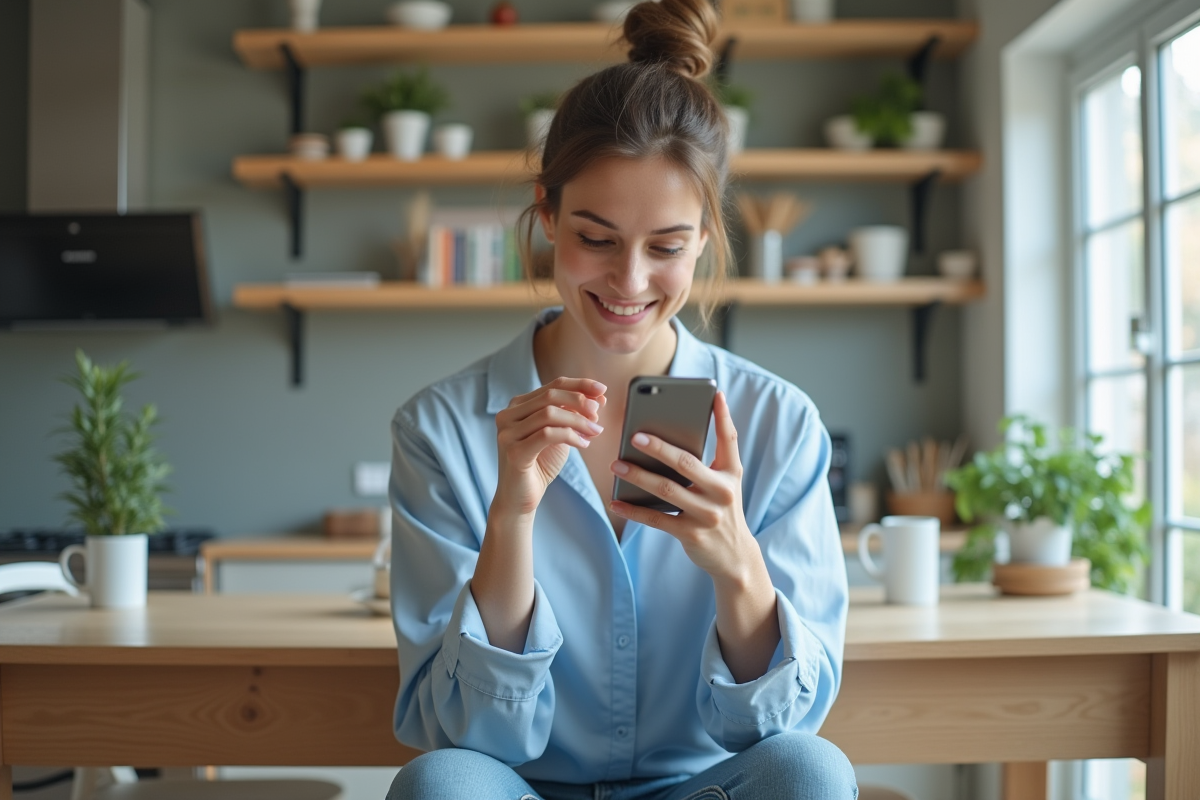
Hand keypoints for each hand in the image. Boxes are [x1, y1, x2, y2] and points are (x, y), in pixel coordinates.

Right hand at [494, 377, 606, 516]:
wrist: (520, 499)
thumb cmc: (540, 466)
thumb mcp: (559, 435)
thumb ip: (573, 415)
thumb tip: (599, 398)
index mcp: (518, 406)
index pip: (552, 386)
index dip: (579, 385)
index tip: (602, 389)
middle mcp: (507, 415)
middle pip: (551, 396)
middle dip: (580, 401)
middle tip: (598, 413)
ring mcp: (507, 433)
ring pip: (550, 414)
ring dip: (579, 421)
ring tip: (595, 431)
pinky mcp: (513, 451)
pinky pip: (548, 434)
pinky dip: (571, 436)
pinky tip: (584, 445)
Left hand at [608, 391, 756, 582]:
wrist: (734, 556)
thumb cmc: (722, 509)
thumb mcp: (725, 484)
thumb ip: (709, 461)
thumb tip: (675, 434)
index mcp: (732, 473)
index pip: (730, 439)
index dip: (723, 416)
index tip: (714, 394)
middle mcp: (722, 492)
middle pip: (686, 463)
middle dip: (659, 447)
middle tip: (635, 435)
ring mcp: (706, 514)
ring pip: (666, 490)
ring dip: (638, 476)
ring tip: (616, 464)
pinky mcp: (690, 534)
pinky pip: (656, 518)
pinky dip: (634, 510)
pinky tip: (616, 501)